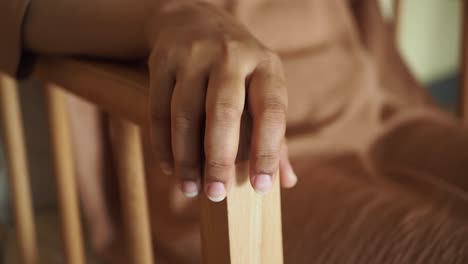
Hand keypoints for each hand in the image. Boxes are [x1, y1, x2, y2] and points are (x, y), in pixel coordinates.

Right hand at [147, 2, 296, 201]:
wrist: (192, 20)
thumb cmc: (237, 67)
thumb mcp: (262, 86)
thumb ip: (274, 132)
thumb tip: (287, 180)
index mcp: (266, 65)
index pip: (272, 111)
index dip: (268, 151)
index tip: (262, 186)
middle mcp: (232, 56)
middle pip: (224, 112)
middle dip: (219, 159)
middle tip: (216, 193)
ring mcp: (194, 55)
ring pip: (185, 114)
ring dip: (186, 158)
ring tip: (190, 189)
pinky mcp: (163, 60)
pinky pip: (159, 109)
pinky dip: (163, 144)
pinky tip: (170, 167)